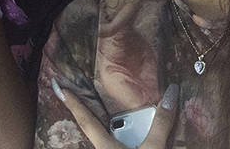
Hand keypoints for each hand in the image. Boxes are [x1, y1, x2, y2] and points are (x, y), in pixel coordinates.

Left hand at [53, 81, 178, 148]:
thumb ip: (161, 123)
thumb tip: (171, 92)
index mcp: (106, 148)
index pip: (86, 120)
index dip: (74, 103)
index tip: (58, 87)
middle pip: (93, 134)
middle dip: (88, 119)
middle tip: (76, 100)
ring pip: (103, 144)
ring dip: (108, 136)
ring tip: (116, 131)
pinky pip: (111, 147)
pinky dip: (117, 144)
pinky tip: (126, 142)